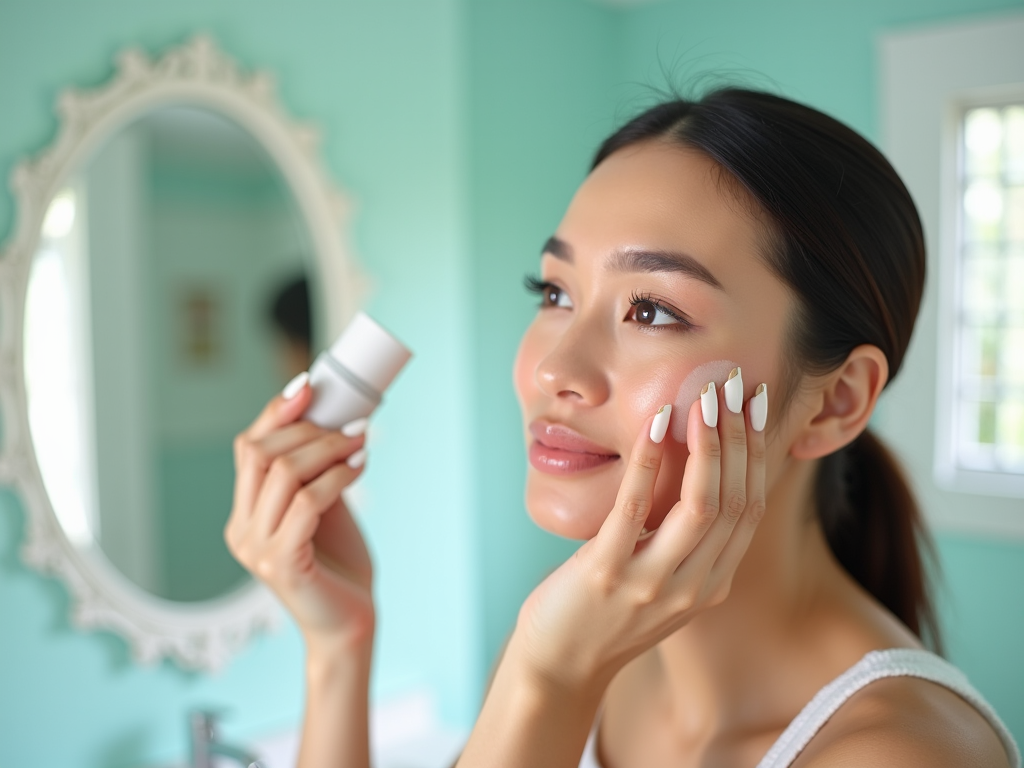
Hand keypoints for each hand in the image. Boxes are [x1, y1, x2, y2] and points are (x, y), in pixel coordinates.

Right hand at [225, 380, 374, 652]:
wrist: (349, 623)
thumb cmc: (339, 564)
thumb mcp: (322, 507)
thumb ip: (315, 472)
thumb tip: (334, 417)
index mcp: (244, 512)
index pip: (248, 448)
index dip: (275, 412)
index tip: (309, 386)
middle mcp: (240, 529)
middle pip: (261, 454)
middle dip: (309, 429)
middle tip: (350, 423)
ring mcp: (256, 548)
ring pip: (284, 473)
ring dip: (328, 448)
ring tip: (361, 441)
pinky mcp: (281, 563)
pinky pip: (307, 503)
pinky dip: (337, 477)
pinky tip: (359, 467)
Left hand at [514, 377, 767, 695]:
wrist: (559, 666)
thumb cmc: (606, 612)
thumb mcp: (662, 578)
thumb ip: (685, 536)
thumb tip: (698, 463)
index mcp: (711, 584)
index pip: (750, 508)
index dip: (756, 452)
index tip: (753, 406)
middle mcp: (693, 587)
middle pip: (734, 502)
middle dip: (738, 438)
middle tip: (731, 387)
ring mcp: (652, 585)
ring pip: (701, 506)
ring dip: (707, 446)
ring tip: (702, 399)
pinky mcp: (606, 575)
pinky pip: (635, 510)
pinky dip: (649, 463)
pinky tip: (654, 425)